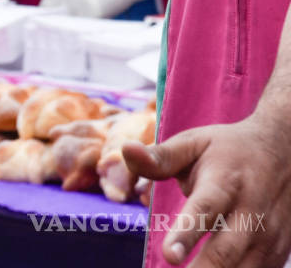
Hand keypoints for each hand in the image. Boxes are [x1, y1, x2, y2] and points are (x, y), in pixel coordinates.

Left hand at [124, 116, 290, 265]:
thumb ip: (160, 156)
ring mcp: (269, 235)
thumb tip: (126, 150)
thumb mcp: (193, 143)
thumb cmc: (227, 149)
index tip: (169, 256)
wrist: (285, 150)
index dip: (187, 235)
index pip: (205, 211)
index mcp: (224, 183)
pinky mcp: (278, 251)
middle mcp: (251, 213)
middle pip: (226, 252)